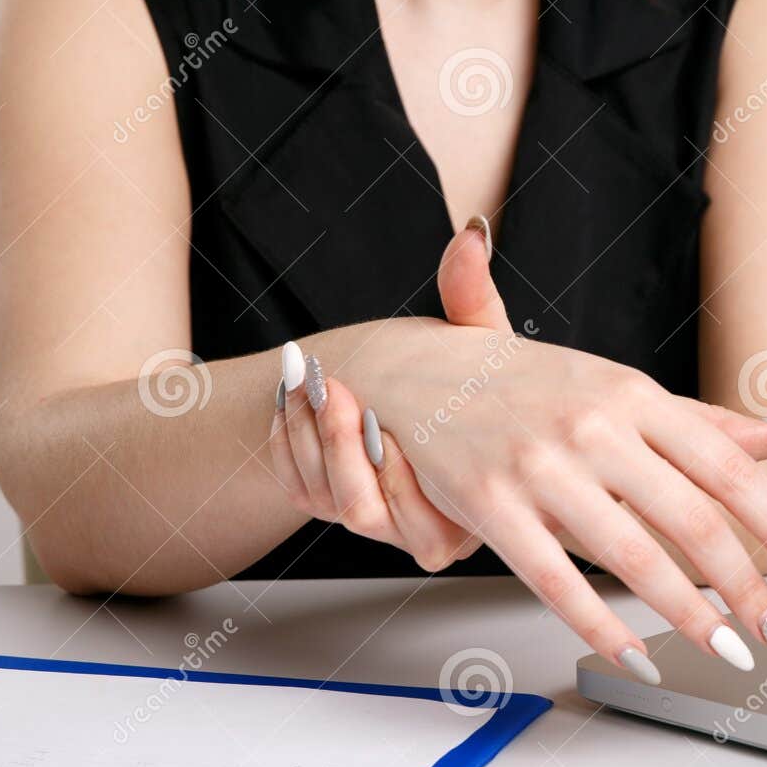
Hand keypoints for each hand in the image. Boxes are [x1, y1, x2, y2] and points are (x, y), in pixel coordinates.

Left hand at [266, 225, 513, 571]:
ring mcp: (374, 521)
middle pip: (364, 513)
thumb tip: (472, 237)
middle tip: (330, 386)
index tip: (376, 413)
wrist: (434, 399)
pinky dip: (285, 443)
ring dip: (306, 437)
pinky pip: (296, 487)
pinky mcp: (331, 503)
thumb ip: (475, 301)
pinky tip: (289, 397)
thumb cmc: (472, 381)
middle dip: (339, 448)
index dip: (395, 474)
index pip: (427, 524)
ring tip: (303, 376)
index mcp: (472, 508)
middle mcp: (423, 529)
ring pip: (325, 500)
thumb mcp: (480, 342)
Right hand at [357, 221, 766, 681]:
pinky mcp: (492, 505)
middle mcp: (593, 427)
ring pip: (632, 557)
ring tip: (727, 650)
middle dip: (747, 588)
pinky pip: (556, 581)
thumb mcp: (615, 387)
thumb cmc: (521, 385)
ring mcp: (540, 467)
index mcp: (633, 395)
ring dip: (689, 615)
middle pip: (692, 520)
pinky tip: (637, 657)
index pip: (729, 468)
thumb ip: (698, 422)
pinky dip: (602, 629)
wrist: (412, 371)